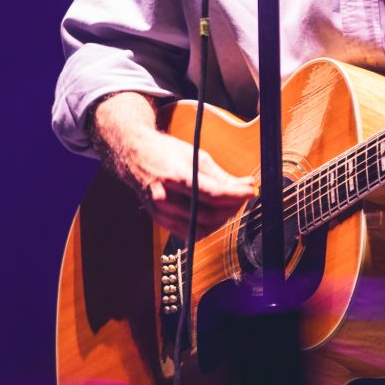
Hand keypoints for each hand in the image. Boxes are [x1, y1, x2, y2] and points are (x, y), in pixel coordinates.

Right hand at [92, 93, 254, 234]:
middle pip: (209, 214)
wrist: (133, 156)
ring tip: (230, 204)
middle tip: (242, 196)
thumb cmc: (166, 152)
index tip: (251, 190)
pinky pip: (190, 233)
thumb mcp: (195, 156)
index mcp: (174, 177)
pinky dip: (207, 226)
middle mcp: (165, 198)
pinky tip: (215, 214)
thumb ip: (221, 175)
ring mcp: (161, 213)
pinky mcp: (160, 221)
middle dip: (232, 207)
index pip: (213, 194)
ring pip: (202, 228)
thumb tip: (246, 185)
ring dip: (222, 219)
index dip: (236, 195)